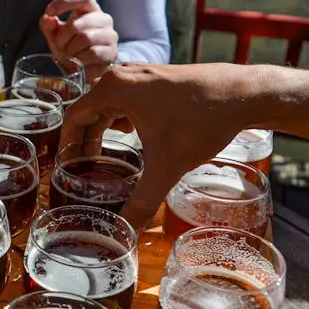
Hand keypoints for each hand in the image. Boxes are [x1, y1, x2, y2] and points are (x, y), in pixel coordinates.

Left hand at [40, 0, 118, 83]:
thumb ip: (48, 25)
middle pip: (78, 23)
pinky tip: (78, 63)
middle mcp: (103, 19)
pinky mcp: (112, 52)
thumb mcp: (55, 35)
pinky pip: (92, 53)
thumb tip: (47, 18)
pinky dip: (80, 59)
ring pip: (86, 38)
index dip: (65, 1)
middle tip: (60, 46)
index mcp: (89, 9)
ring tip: (68, 55)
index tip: (49, 13)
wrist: (82, 71)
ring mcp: (110, 35)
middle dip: (63, 37)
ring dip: (71, 49)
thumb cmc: (69, 48)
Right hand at [60, 62, 267, 228]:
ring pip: (109, 105)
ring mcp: (142, 75)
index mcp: (113, 89)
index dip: (65, 144)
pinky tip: (129, 137)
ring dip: (102, 130)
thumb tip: (125, 232)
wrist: (245, 93)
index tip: (63, 167)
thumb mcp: (167, 165)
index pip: (74, 117)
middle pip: (89, 111)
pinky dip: (121, 120)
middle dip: (84, 141)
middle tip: (79, 169)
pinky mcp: (159, 79)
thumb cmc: (202, 120)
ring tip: (99, 158)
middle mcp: (123, 76)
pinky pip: (128, 100)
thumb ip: (142, 201)